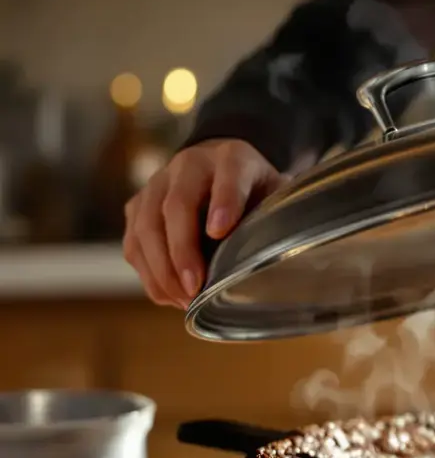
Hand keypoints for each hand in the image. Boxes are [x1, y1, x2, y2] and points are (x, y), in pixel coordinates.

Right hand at [123, 139, 284, 307]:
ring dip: (161, 269)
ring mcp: (156, 184)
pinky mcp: (137, 207)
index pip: (229, 176)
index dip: (224, 202)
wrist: (219, 169)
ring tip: (183, 300)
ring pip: (146, 227)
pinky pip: (134, 243)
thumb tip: (277, 260)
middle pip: (175, 205)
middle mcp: (188, 165)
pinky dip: (149, 274)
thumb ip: (276, 218)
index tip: (220, 232)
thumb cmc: (253, 191)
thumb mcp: (274, 195)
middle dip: (182, 250)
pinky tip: (169, 294)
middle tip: (195, 286)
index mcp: (231, 158)